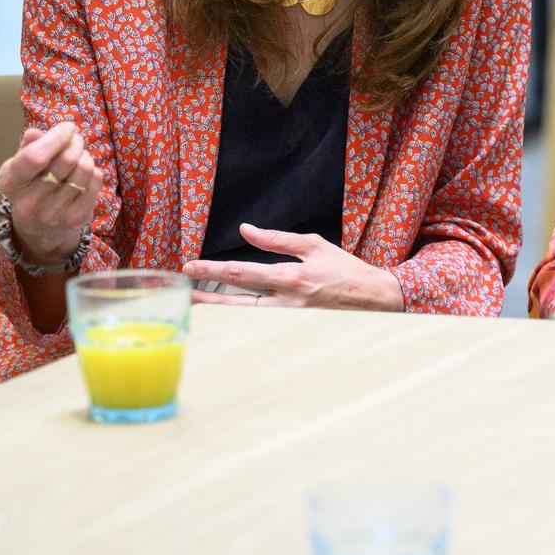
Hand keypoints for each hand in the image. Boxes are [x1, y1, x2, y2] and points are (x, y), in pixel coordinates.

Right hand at [0, 123, 100, 265]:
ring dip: (85, 155)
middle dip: (75, 142)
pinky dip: (93, 170)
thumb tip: (35, 133)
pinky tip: (83, 172)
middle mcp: (30, 201)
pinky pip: (95, 181)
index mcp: (10, 183)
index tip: (67, 127)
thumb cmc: (31, 186)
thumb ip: (27, 148)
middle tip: (75, 138)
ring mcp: (55, 213)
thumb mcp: (20, 167)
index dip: (56, 138)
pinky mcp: (77, 218)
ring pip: (84, 169)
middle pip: (66, 160)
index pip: (35, 157)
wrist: (40, 229)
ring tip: (78, 155)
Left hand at [183, 225, 404, 310]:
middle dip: (206, 293)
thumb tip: (247, 230)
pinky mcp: (293, 324)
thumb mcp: (314, 245)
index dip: (212, 269)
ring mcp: (288, 317)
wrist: (373, 298)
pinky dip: (239, 318)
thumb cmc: (345, 270)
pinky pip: (259, 321)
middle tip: (182, 289)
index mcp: (290, 277)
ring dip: (218, 308)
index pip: (242, 272)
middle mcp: (286, 301)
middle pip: (236, 299)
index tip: (191, 266)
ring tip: (195, 303)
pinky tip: (224, 314)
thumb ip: (277, 239)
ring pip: (244, 315)